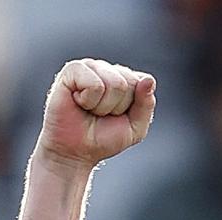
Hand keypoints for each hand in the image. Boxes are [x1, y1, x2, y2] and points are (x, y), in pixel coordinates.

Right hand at [35, 58, 155, 172]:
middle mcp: (108, 69)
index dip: (133, 106)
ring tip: (90, 109)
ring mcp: (90, 67)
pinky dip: (88, 101)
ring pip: (115, 83)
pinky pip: (94, 84)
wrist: (74, 151)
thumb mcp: (135, 127)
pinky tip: (78, 102)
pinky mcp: (72, 69)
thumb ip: (146, 104)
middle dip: (118, 107)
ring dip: (103, 106)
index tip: (117, 115)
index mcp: (125, 78)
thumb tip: (148, 79)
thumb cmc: (103, 138)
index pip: (144, 82)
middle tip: (101, 114)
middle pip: (130, 83)